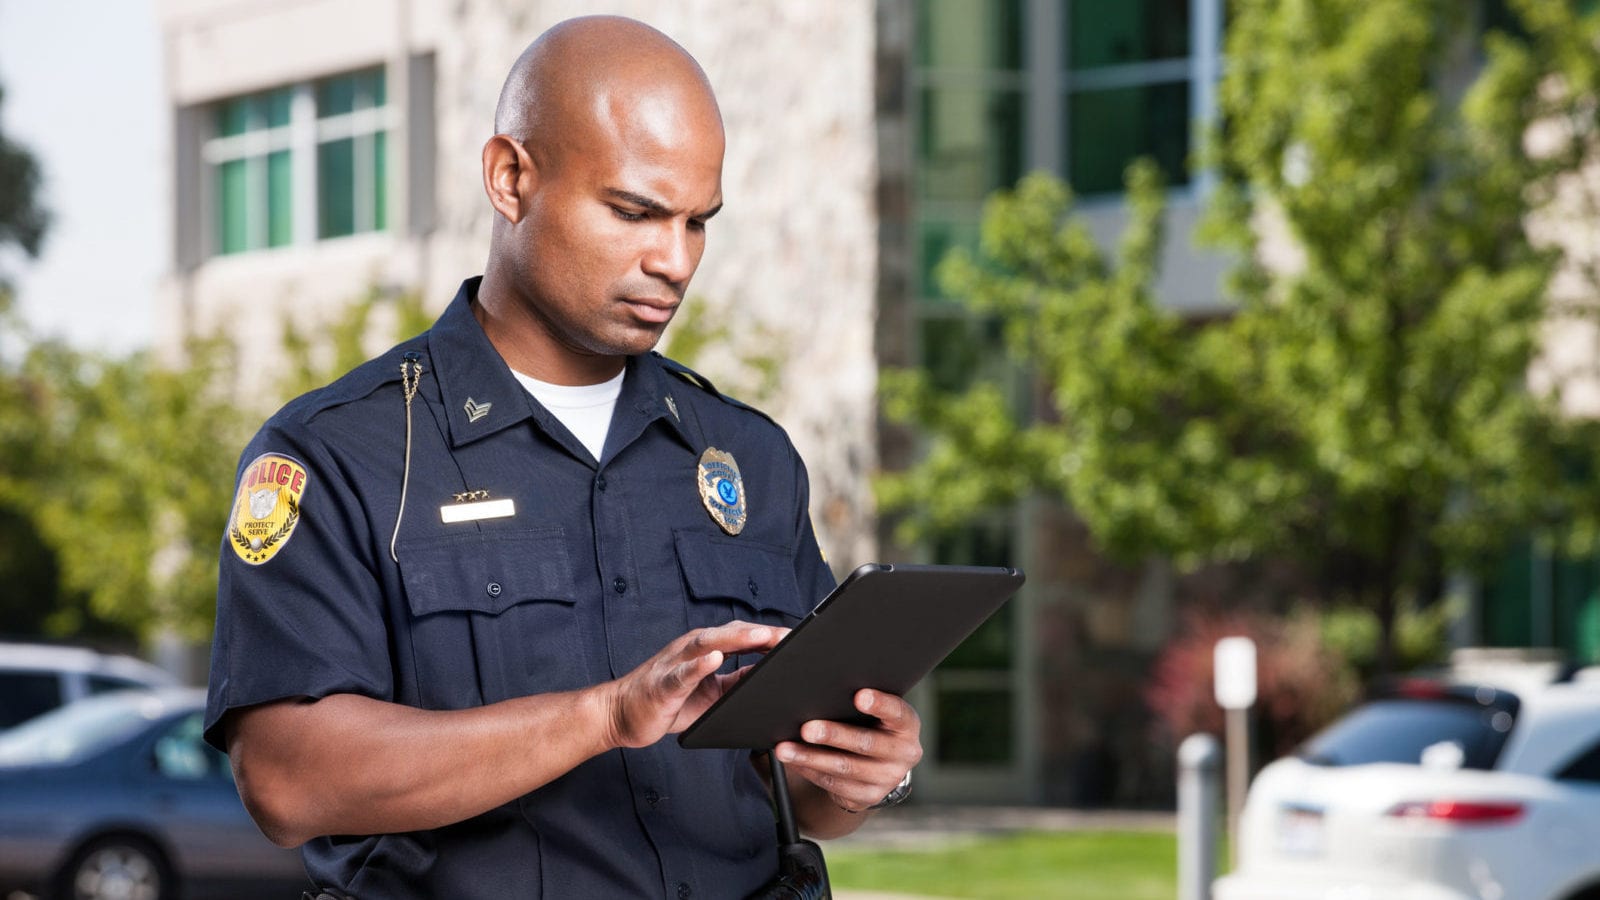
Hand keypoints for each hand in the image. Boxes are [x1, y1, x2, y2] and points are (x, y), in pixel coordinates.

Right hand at [600, 620, 785, 749]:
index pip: (742, 637)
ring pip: (707, 644)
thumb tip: (767, 673)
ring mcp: (675, 663)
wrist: (619, 715)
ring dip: (735, 638)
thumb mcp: (712, 693)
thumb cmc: (666, 703)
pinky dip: (699, 665)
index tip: (797, 637)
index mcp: (705, 650)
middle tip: (788, 634)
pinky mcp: (662, 684)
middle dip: (760, 633)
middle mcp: (691, 649)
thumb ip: (736, 680)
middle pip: (729, 633)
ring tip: (760, 635)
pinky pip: (681, 672)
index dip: (769, 636)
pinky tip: (714, 659)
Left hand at [773, 689, 922, 812]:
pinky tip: (793, 761)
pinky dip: (809, 771)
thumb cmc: (868, 723)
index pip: (898, 712)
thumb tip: (810, 682)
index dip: (880, 704)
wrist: (878, 765)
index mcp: (907, 724)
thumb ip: (853, 696)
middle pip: (866, 743)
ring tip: (785, 748)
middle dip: (834, 735)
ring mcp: (887, 778)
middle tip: (807, 728)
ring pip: (845, 767)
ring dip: (810, 757)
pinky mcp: (868, 796)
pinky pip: (834, 784)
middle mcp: (904, 753)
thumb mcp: (873, 709)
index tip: (860, 696)